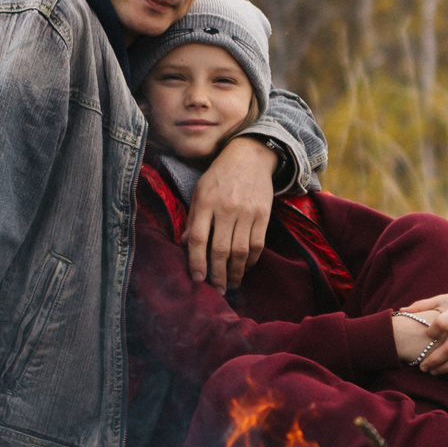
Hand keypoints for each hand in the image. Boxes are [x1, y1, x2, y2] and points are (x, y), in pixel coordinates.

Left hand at [184, 136, 279, 289]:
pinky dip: (252, 260)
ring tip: (232, 284)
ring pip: (241, 251)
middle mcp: (226, 208)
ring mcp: (247, 212)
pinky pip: (257, 244)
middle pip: (220, 250)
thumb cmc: (219, 176)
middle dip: (217, 275)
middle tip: (217, 290)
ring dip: (236, 273)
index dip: (196, 262)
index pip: (198, 239)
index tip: (197, 280)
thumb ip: (193, 219)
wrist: (250, 156)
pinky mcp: (263, 214)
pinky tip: (246, 268)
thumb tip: (184, 245)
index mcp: (206, 202)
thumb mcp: (199, 192)